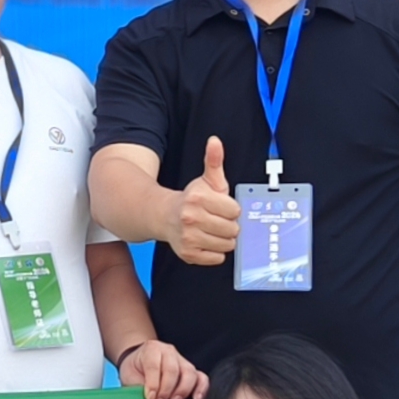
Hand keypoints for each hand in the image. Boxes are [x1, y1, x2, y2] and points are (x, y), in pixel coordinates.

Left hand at [117, 338, 207, 398]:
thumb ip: (137, 386)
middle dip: (165, 390)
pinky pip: (201, 378)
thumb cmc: (135, 369)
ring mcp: (182, 360)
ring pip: (189, 373)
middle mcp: (168, 351)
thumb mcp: (129, 376)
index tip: (149, 398)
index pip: (154, 366)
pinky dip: (201, 389)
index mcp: (151, 349)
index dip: (152, 384)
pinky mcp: (191, 371)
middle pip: (172, 370)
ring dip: (182, 390)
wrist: (139, 362)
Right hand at [171, 137, 241, 266]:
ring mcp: (188, 238)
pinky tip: (206, 240)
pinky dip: (215, 252)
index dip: (230, 209)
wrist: (164, 216)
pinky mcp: (188, 254)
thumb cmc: (191, 199)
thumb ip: (214, 160)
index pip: (234, 211)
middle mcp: (191, 218)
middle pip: (232, 229)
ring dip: (223, 239)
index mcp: (198, 198)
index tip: (220, 207)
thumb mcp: (206, 179)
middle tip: (216, 219)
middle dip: (228, 224)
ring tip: (211, 230)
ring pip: (227, 245)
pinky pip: (217, 258)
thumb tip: (215, 141)